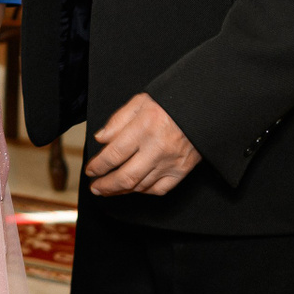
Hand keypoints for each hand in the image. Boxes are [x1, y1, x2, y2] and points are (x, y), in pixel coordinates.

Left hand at [85, 93, 200, 196]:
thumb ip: (117, 121)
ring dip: (122, 190)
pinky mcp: (181, 171)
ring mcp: (170, 163)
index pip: (114, 154)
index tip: (90, 170)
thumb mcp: (139, 102)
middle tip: (95, 188)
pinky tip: (134, 188)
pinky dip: (144, 191)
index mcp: (144, 128)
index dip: (98, 166)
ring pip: (141, 185)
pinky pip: (159, 189)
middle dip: (106, 185)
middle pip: (126, 176)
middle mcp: (157, 148)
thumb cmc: (169, 104)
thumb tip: (101, 139)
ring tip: (109, 189)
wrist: (202, 110)